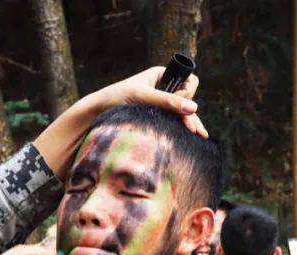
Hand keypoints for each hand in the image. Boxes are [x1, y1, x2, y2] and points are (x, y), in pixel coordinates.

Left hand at [87, 67, 206, 137]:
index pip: (187, 80)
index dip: (187, 92)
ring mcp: (159, 104)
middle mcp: (163, 88)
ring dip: (190, 123)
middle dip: (191, 114)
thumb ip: (167, 101)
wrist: (95, 113)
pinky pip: (172, 122)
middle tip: (198, 132)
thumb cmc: (116, 99)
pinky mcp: (154, 117)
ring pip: (181, 112)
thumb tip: (193, 108)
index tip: (179, 103)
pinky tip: (190, 138)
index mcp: (161, 75)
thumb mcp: (142, 97)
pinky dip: (180, 129)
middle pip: (187, 99)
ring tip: (200, 137)